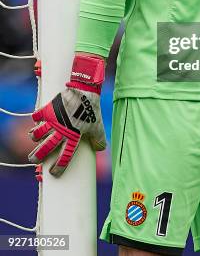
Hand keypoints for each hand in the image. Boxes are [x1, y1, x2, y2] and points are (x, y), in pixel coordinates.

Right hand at [28, 54, 106, 176]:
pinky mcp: (49, 109)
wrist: (85, 91)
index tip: (54, 173)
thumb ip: (99, 139)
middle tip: (34, 159)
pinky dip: (35, 117)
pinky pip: (37, 115)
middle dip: (37, 156)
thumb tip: (100, 148)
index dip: (59, 166)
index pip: (65, 156)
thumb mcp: (98, 127)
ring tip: (34, 137)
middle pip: (45, 148)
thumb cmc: (92, 110)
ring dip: (35, 136)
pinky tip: (36, 119)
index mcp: (73, 137)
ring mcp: (53, 120)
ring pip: (38, 133)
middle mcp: (61, 131)